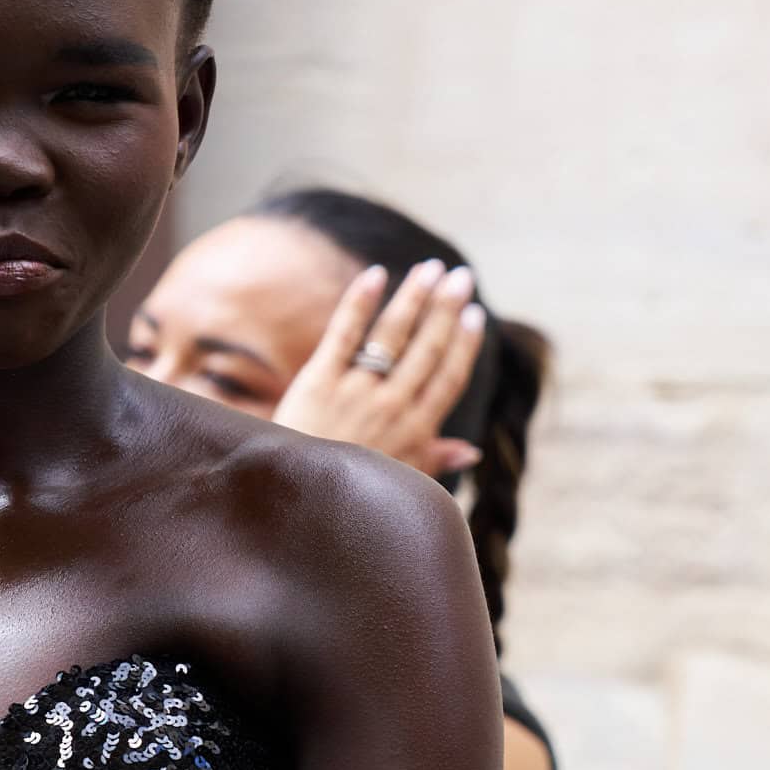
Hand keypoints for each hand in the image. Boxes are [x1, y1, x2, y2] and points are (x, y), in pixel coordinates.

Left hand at [274, 257, 486, 477]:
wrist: (295, 500)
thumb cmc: (349, 494)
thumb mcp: (399, 482)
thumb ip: (434, 460)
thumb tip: (471, 451)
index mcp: (416, 431)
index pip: (449, 377)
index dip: (464, 343)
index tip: (475, 314)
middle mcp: (391, 407)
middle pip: (427, 348)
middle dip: (446, 308)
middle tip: (460, 276)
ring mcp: (356, 392)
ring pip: (393, 335)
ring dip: (414, 297)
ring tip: (430, 268)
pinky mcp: (319, 381)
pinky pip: (344, 334)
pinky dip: (360, 302)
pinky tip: (376, 274)